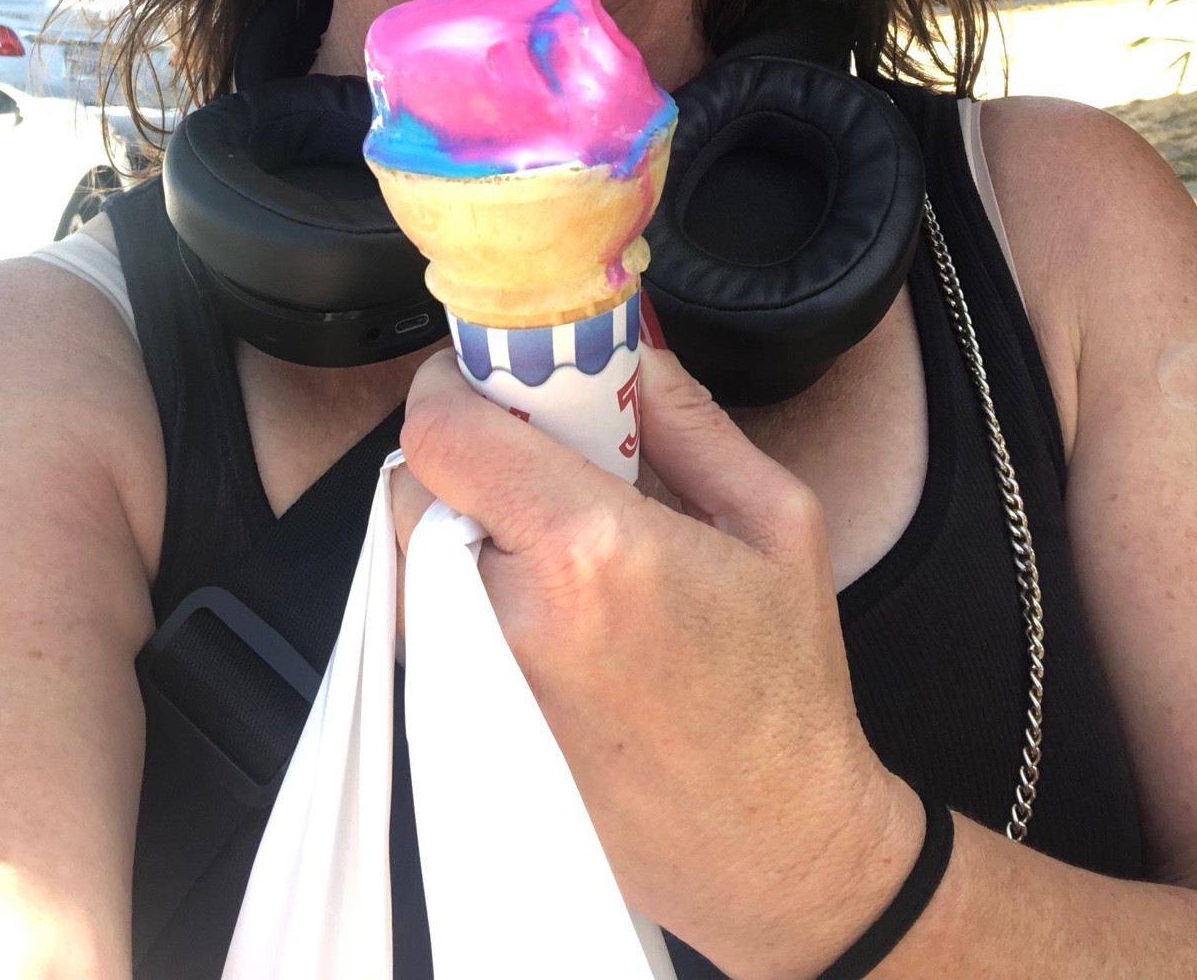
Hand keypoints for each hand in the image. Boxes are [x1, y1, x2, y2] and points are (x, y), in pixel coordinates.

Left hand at [392, 346, 922, 979]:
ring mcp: (474, 683)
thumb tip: (626, 350)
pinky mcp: (461, 729)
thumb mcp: (776, 519)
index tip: (500, 374)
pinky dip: (465, 587)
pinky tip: (545, 600)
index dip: (460, 383)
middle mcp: (511, 619)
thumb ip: (688, 417)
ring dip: (464, 520)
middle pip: (417, 483)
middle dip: (469, 450)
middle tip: (538, 452)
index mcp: (589, 552)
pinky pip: (427, 619)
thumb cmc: (783, 690)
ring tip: (551, 534)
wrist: (775, 847)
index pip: (445, 431)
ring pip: (413, 551)